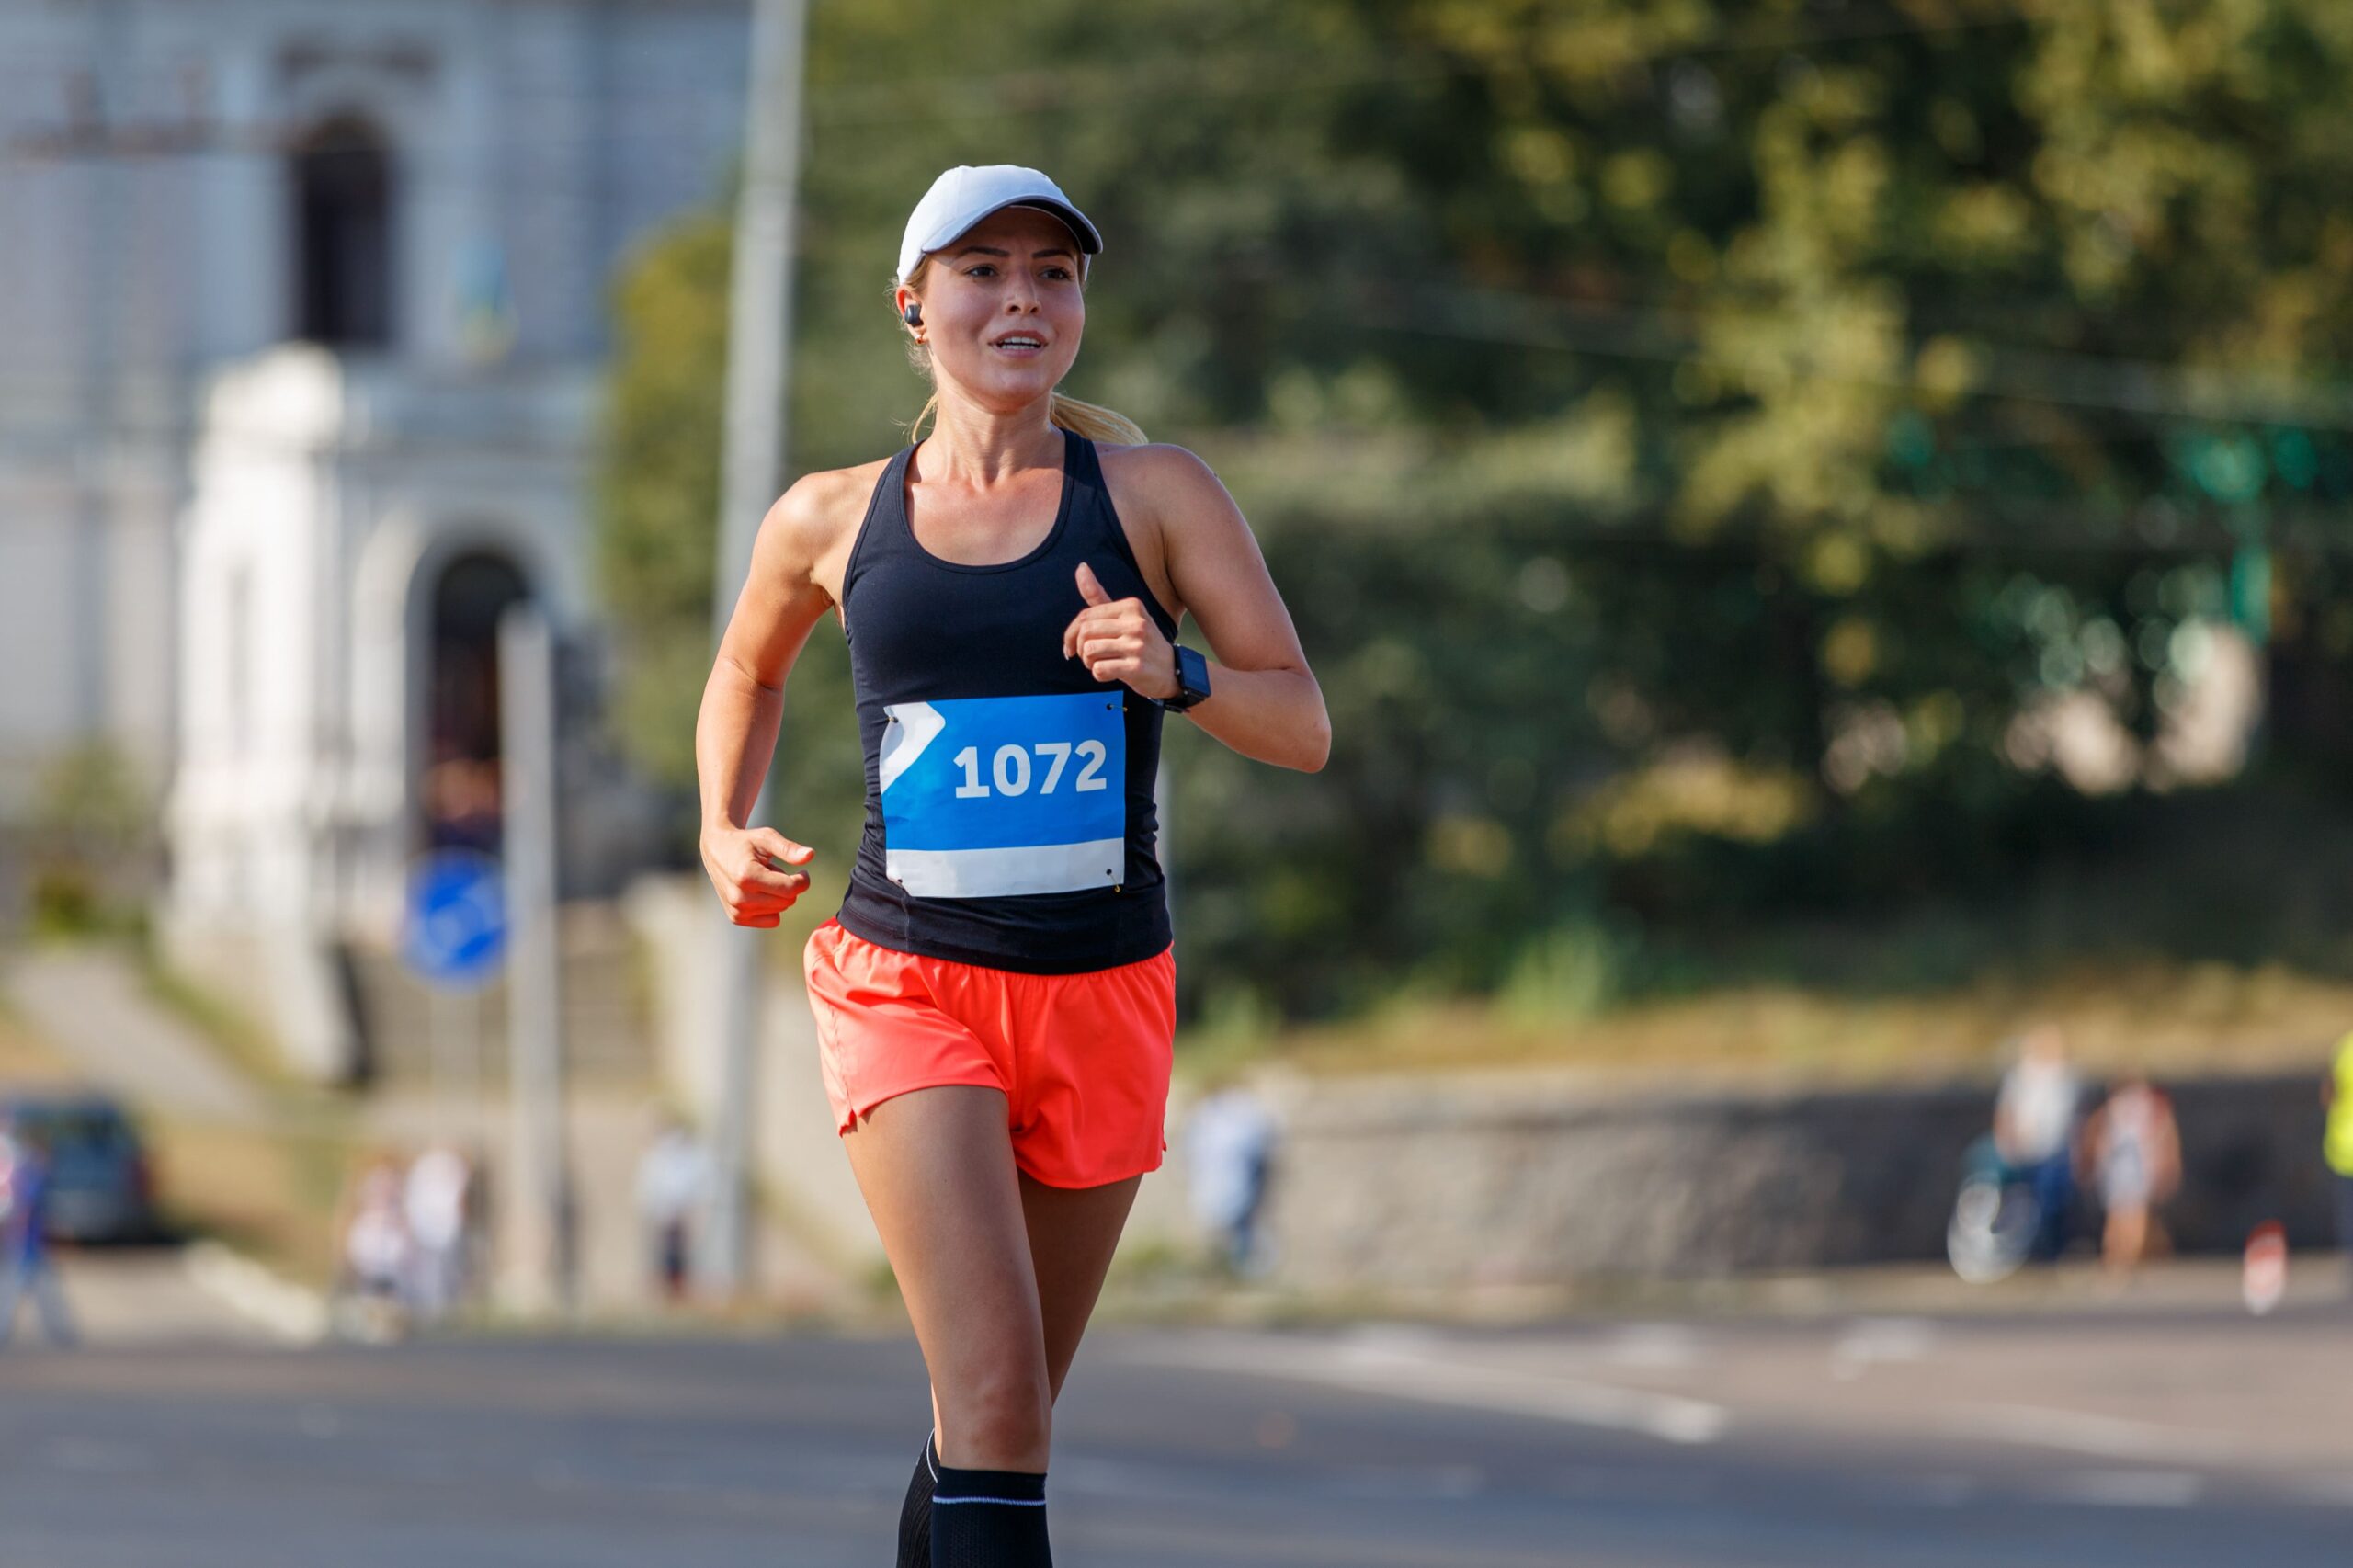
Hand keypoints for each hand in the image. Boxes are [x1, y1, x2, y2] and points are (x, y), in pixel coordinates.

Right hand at [699, 825, 813, 928]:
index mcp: (746, 875)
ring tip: (763, 879)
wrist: (717, 851)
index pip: (790, 889)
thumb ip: (788, 848)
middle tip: (775, 871)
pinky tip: (759, 892)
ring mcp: (737, 910)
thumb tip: (810, 855)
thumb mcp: (767, 838)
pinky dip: (772, 907)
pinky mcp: (737, 918)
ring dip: (778, 895)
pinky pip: (772, 920)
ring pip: (780, 910)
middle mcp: (739, 897)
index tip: (802, 870)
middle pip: (787, 901)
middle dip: (789, 886)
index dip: (803, 879)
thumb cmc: (745, 842)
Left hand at [1062, 562, 1175, 699]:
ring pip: (1090, 651)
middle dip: (1079, 648)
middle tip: (1087, 657)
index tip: (1071, 646)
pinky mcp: (1136, 667)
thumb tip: (1080, 566)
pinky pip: (1100, 670)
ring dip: (1088, 662)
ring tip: (1098, 664)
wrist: (1172, 669)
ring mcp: (1137, 645)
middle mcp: (1136, 622)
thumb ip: (1099, 595)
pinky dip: (1098, 674)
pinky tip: (1110, 674)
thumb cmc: (1141, 641)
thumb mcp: (1124, 615)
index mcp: (1131, 606)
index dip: (1071, 633)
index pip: (1086, 615)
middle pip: (1085, 632)